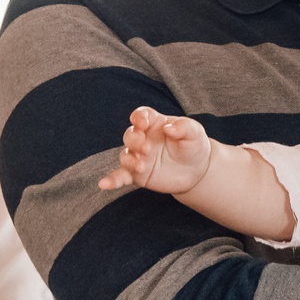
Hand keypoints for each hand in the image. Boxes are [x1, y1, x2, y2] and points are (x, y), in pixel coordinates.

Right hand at [96, 106, 212, 194]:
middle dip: (135, 141)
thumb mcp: (194, 133)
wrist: (196, 171)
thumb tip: (169, 128)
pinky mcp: (136, 175)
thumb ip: (184, 127)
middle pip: (130, 135)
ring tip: (141, 166)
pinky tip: (104, 184)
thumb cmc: (193, 145)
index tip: (143, 124)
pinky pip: (120, 176)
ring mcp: (138, 156)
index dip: (138, 118)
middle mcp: (142, 138)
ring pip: (125, 155)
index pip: (141, 116)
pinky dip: (112, 180)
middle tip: (146, 149)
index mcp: (154, 123)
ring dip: (130, 160)